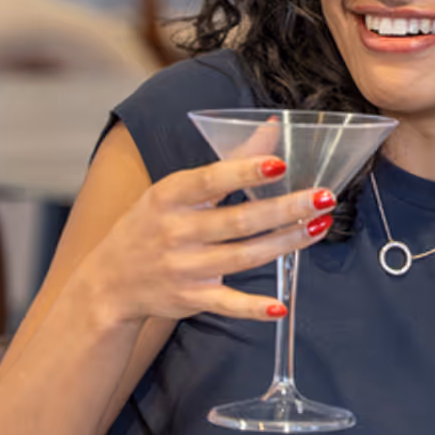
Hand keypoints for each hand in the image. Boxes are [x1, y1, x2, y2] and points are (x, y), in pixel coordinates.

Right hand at [83, 154, 334, 328]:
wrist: (110, 282)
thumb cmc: (152, 224)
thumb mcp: (178, 188)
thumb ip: (230, 160)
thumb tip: (273, 127)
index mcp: (170, 197)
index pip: (210, 181)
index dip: (245, 172)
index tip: (280, 163)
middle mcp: (176, 232)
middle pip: (238, 221)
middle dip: (284, 209)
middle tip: (323, 197)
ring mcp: (184, 268)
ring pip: (243, 257)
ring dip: (285, 243)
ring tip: (319, 225)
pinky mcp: (192, 298)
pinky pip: (228, 304)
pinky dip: (253, 308)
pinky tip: (280, 306)